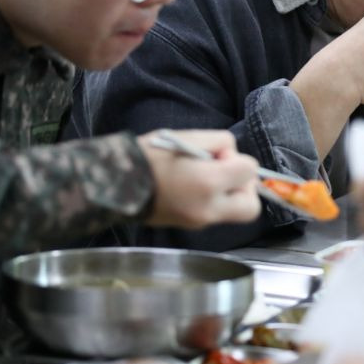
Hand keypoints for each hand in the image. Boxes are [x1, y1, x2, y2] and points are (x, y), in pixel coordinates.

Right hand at [139, 130, 260, 227]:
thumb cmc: (148, 156)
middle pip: (251, 206)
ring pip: (234, 213)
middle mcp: (209, 209)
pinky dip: (214, 201)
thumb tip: (230, 155)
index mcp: (209, 183)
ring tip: (205, 177)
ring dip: (229, 194)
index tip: (218, 153)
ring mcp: (199, 222)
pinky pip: (215, 215)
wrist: (113, 184)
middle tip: (225, 172)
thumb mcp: (187, 136)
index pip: (250, 171)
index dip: (238, 158)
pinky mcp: (189, 227)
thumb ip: (219, 142)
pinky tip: (194, 187)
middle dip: (244, 187)